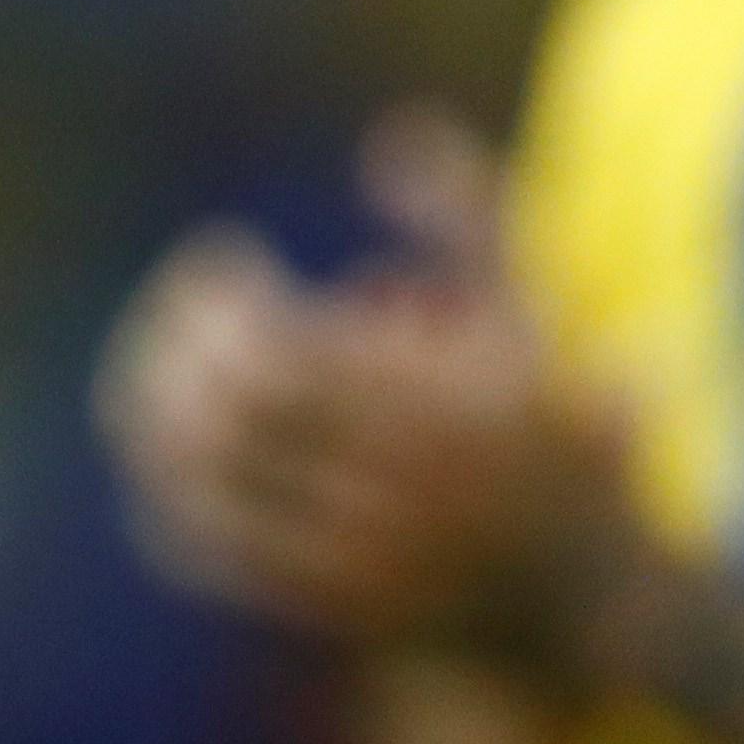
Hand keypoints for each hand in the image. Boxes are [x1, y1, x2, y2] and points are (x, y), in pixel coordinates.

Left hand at [95, 110, 640, 665]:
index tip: (226, 256)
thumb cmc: (548, 426)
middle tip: (178, 305)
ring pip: (203, 489)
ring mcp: (351, 561)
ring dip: (152, 415)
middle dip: (179, 347)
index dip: (221, 299)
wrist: (591, 593)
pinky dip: (163, 493)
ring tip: (156, 361)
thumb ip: (467, 218)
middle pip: (228, 421)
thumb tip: (394, 136)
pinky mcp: (324, 607)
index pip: (277, 354)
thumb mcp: (531, 315)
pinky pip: (209, 555)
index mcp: (430, 415)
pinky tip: (158, 445)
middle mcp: (387, 495)